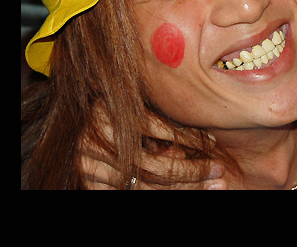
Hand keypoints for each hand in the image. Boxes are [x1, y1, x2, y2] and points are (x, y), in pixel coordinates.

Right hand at [79, 105, 226, 189]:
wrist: (77, 120)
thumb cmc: (115, 103)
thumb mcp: (136, 101)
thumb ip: (161, 117)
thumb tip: (205, 141)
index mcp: (108, 111)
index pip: (158, 130)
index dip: (190, 138)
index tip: (213, 144)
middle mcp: (94, 141)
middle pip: (154, 166)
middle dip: (192, 171)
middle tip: (218, 170)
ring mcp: (88, 166)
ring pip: (145, 187)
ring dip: (184, 187)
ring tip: (210, 186)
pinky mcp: (88, 182)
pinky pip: (129, 194)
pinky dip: (160, 195)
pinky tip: (184, 190)